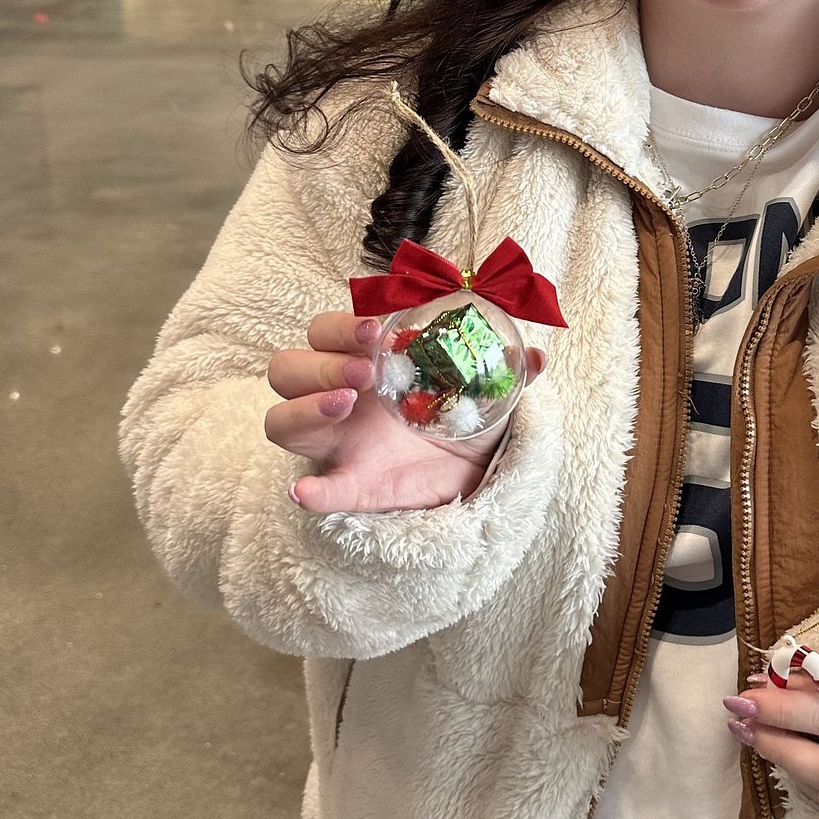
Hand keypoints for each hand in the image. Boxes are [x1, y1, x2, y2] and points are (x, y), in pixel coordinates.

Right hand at [265, 311, 544, 513]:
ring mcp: (335, 442)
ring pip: (281, 418)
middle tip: (366, 370)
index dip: (339, 325)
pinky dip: (311, 492)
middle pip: (288, 367)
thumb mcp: (484, 388)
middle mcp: (338, 396)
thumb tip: (538, 355)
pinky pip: (318, 489)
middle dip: (321, 361)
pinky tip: (306, 493)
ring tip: (343, 404)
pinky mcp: (348, 484)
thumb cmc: (458, 415)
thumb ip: (506, 369)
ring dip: (304, 407)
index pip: (325, 331)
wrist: (466, 473)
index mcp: (365, 362)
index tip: (375, 330)